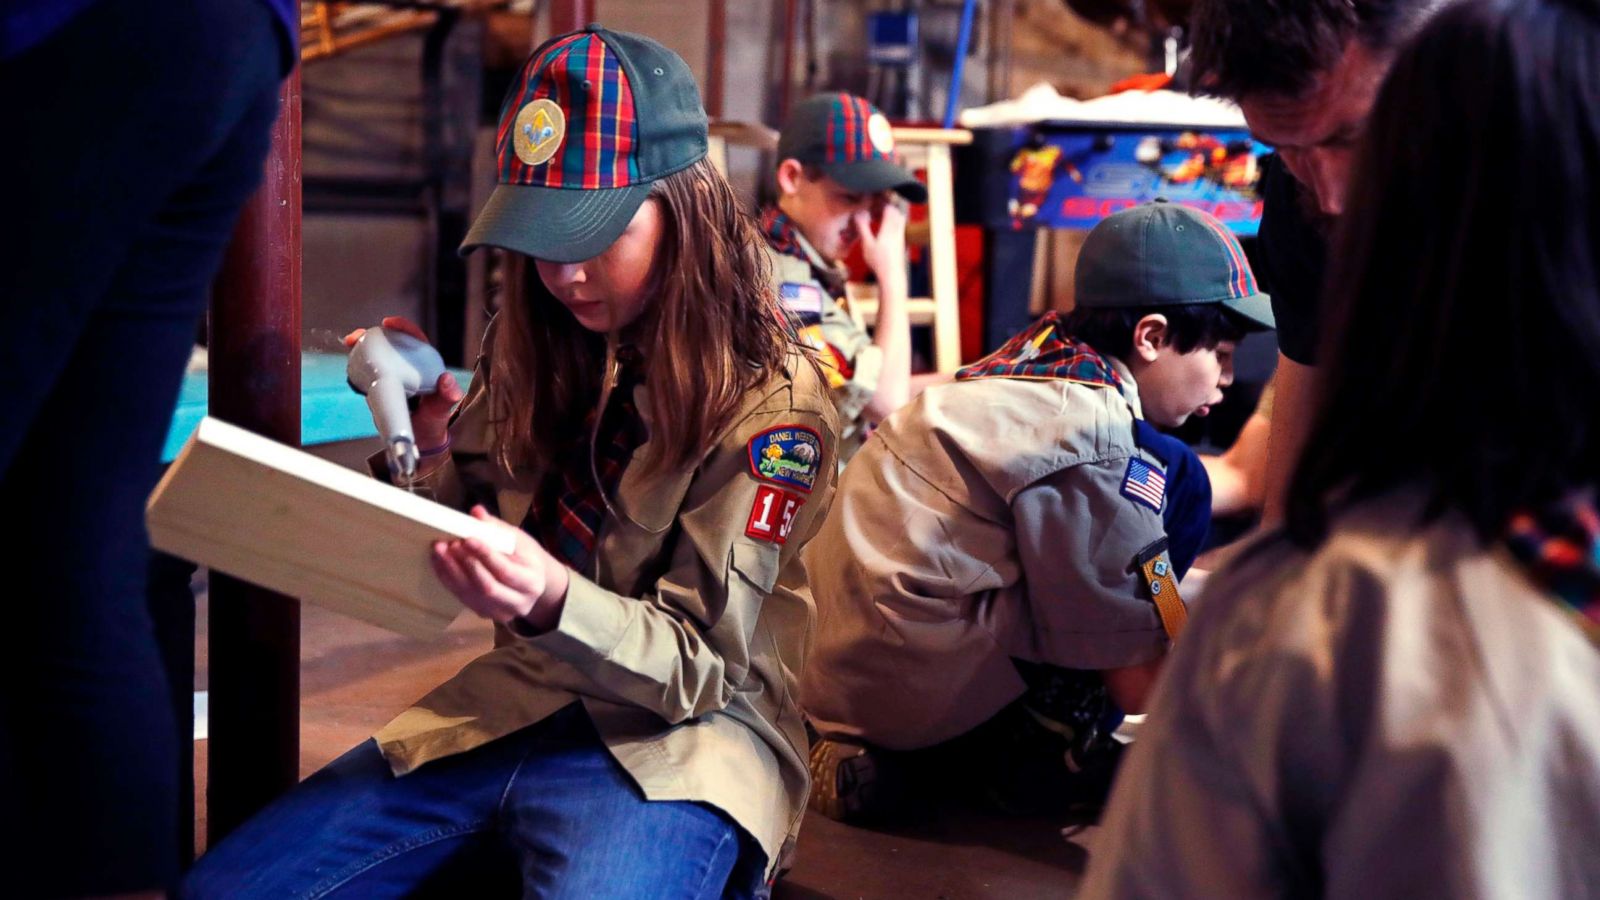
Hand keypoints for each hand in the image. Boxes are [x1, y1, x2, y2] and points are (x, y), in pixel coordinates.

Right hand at [344, 315, 464, 448]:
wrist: (420, 441)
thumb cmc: (433, 422)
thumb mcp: (441, 410)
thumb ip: (446, 397)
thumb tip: (447, 381)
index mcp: (426, 367)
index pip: (415, 341)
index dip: (403, 329)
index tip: (390, 323)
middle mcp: (408, 368)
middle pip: (391, 345)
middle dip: (373, 336)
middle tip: (358, 335)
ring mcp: (393, 377)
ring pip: (377, 357)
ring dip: (362, 347)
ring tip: (350, 343)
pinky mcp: (381, 387)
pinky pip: (370, 372)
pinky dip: (358, 365)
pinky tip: (350, 364)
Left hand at [430, 506, 570, 630]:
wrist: (531, 584)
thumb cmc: (525, 557)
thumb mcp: (519, 540)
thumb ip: (497, 527)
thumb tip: (476, 512)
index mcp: (532, 582)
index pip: (506, 570)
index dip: (485, 555)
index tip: (467, 538)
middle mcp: (519, 603)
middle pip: (487, 587)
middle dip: (465, 564)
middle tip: (448, 544)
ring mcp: (500, 613)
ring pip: (471, 595)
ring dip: (451, 571)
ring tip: (439, 550)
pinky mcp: (484, 614)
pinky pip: (462, 597)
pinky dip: (448, 579)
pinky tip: (439, 562)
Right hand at [853, 199, 907, 283]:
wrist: (892, 276)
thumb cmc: (878, 262)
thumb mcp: (867, 244)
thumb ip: (863, 228)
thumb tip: (858, 214)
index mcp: (888, 229)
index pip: (889, 208)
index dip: (882, 202)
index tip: (874, 201)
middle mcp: (897, 231)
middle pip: (896, 212)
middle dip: (888, 207)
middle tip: (877, 207)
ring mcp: (901, 237)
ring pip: (900, 219)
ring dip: (891, 215)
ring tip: (880, 216)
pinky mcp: (901, 243)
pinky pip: (900, 227)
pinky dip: (893, 223)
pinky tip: (885, 229)